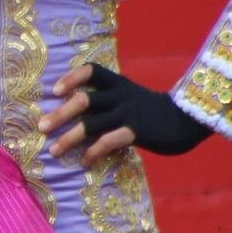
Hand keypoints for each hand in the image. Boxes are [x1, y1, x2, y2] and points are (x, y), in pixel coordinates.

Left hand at [40, 62, 210, 164]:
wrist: (190, 119)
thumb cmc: (153, 111)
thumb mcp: (130, 97)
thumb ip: (108, 101)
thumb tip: (74, 111)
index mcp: (118, 83)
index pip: (91, 70)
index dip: (71, 78)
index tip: (54, 91)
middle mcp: (120, 95)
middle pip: (84, 100)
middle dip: (60, 114)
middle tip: (41, 127)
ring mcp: (129, 113)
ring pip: (92, 124)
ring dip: (69, 138)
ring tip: (53, 150)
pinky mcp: (138, 132)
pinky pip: (109, 141)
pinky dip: (94, 152)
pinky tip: (85, 162)